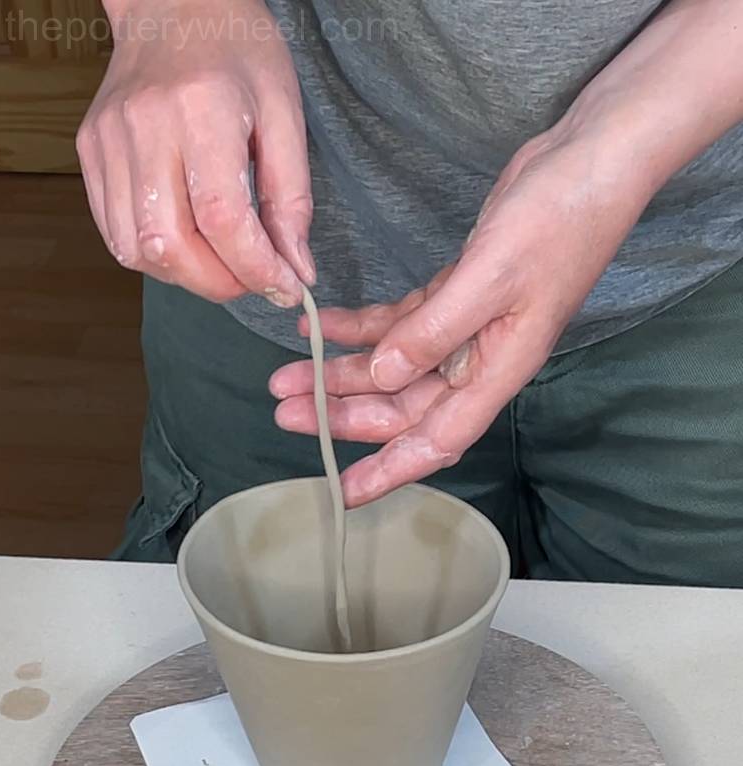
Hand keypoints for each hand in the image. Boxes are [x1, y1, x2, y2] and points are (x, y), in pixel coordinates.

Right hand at [78, 0, 313, 304]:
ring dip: (187, 277)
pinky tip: (188, 244)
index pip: (223, 219)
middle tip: (254, 280)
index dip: (258, 268)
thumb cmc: (238, 52)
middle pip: (170, 244)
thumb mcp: (285, 116)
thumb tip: (296, 269)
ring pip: (137, 250)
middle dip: (220, 283)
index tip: (287, 288)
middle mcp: (144, 127)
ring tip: (222, 263)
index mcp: (201, 111)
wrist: (174, 5)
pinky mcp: (91, 152)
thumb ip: (292, 200)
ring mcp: (108, 141)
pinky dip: (156, 257)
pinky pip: (115, 233)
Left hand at [270, 126, 652, 506]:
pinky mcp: (455, 292)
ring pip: (395, 365)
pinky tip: (324, 325)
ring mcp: (466, 325)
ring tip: (287, 373)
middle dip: (343, 410)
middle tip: (286, 406)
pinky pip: (398, 322)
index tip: (345, 491)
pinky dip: (360, 327)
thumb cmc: (556, 223)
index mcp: (497, 369)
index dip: (392, 469)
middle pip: (403, 403)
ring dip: (342, 370)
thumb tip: (383, 377)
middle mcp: (480, 357)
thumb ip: (435, 332)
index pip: (438, 438)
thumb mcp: (490, 279)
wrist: (589, 164)